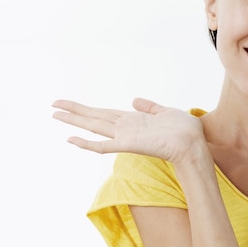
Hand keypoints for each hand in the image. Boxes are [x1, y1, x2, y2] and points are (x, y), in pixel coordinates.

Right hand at [52, 98, 207, 163]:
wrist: (195, 144)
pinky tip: (72, 139)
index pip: (103, 113)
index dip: (85, 109)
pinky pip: (103, 146)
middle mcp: (124, 128)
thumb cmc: (184, 131)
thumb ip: (149, 107)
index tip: (69, 104)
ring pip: (93, 127)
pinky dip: (87, 144)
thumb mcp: (165, 111)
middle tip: (52, 106)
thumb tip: (134, 100)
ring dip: (74, 122)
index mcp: (132, 121)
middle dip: (73, 112)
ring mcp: (125, 137)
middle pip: (93, 118)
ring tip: (55, 116)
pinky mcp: (129, 145)